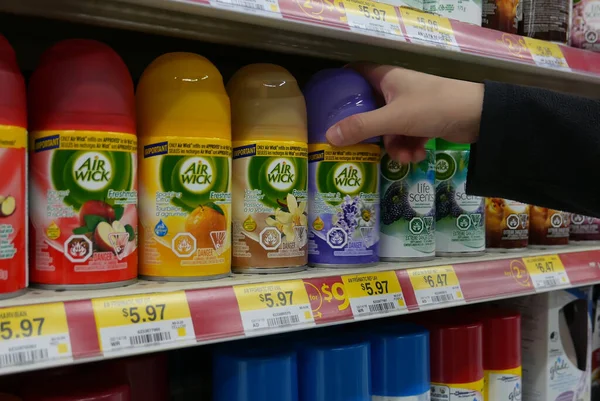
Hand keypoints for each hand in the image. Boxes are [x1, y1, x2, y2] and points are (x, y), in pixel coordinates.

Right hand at [325, 63, 483, 162]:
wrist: (478, 116)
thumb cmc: (432, 106)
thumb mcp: (394, 118)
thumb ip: (361, 127)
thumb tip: (329, 136)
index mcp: (386, 77)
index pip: (356, 72)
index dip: (342, 84)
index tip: (328, 102)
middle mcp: (395, 89)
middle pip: (369, 108)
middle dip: (368, 131)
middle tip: (358, 146)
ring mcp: (410, 106)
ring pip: (388, 128)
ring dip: (394, 146)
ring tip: (403, 156)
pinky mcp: (423, 121)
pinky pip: (405, 136)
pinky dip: (408, 147)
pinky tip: (416, 156)